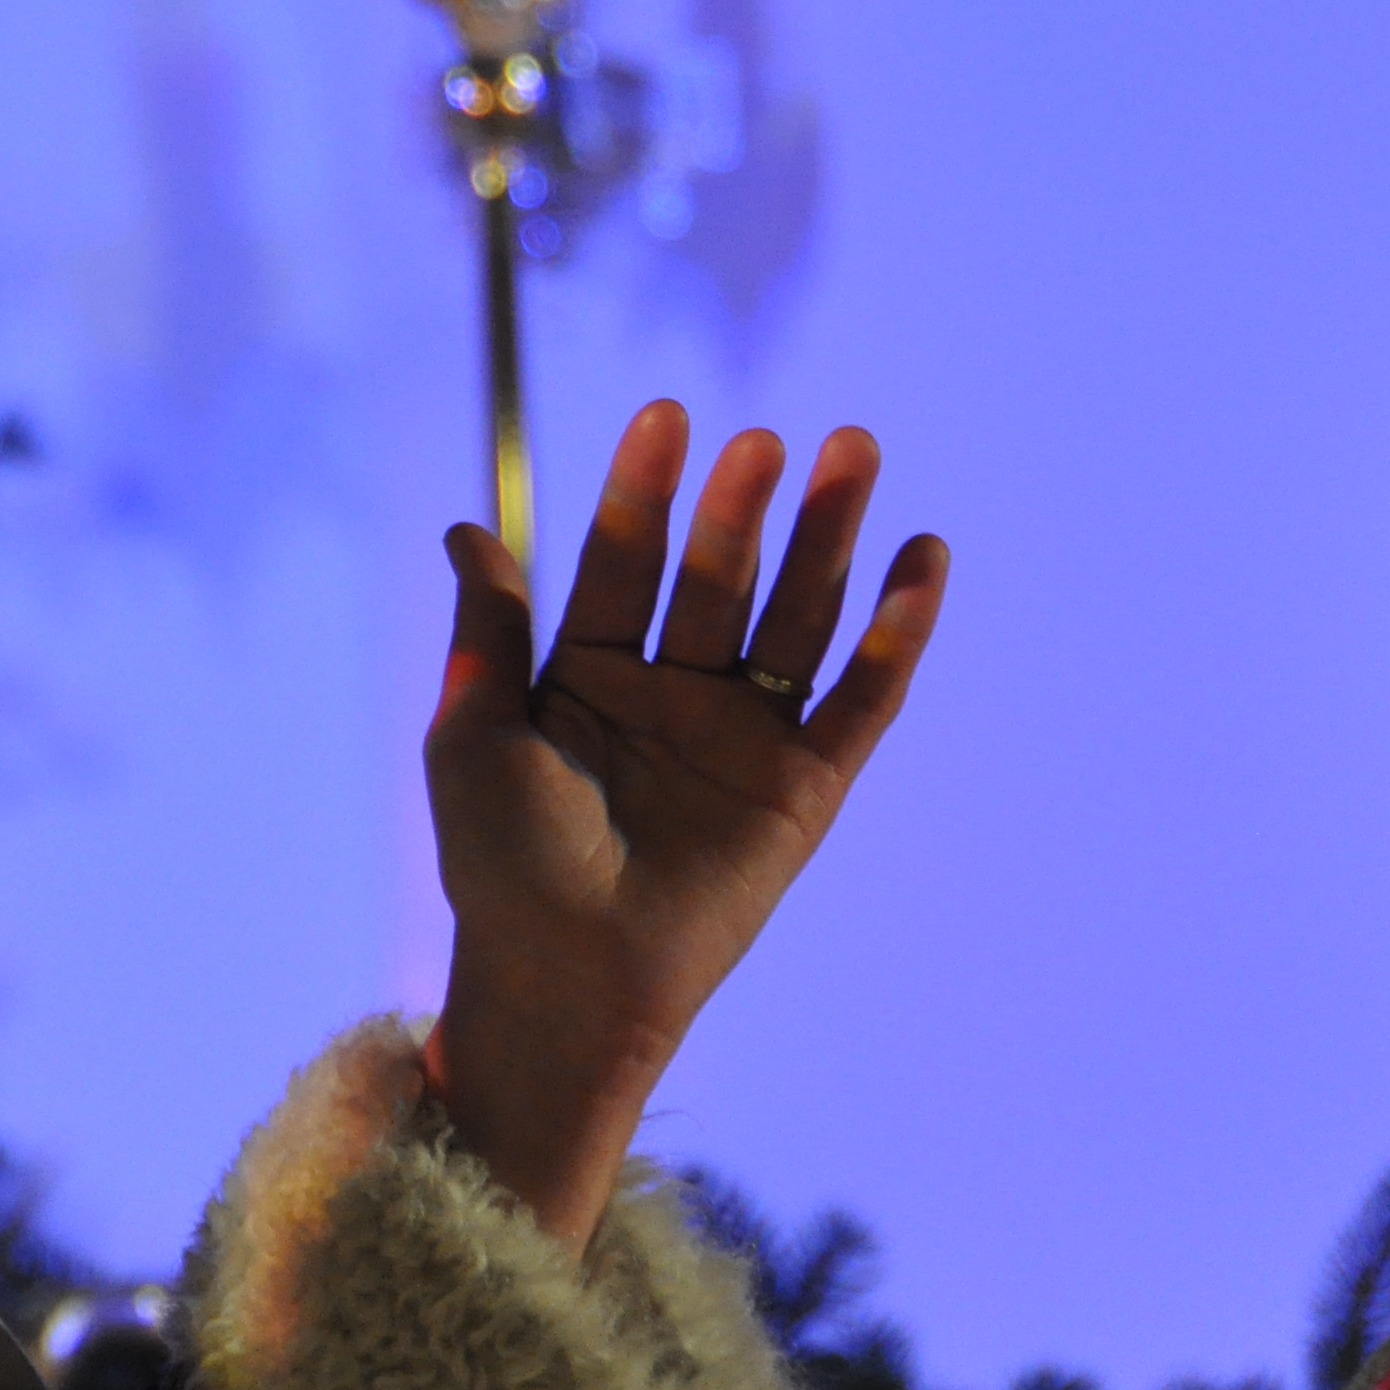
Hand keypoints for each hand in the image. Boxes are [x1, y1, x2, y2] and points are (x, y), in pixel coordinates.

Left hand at [423, 403, 947, 1249]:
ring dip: (828, 539)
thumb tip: (467, 528)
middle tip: (766, 438)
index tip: (667, 414)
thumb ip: (489, 631)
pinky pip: (861, 700)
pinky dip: (897, 634)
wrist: (564, 975)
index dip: (642, 492)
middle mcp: (673, 693)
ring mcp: (742, 736)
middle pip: (718, 577)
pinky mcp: (805, 787)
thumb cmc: (500, 863)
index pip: (622, 561)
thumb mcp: (475, 733)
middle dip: (742, 507)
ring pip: (795, 616)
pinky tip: (921, 562)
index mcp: (588, 674)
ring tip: (852, 451)